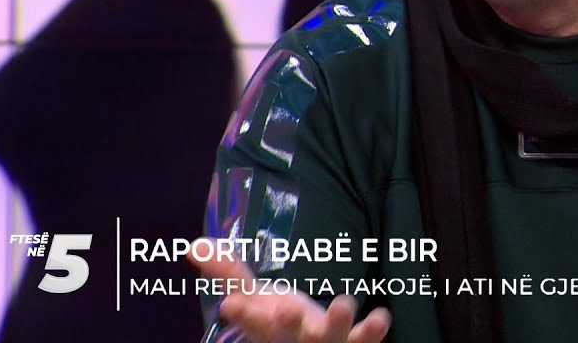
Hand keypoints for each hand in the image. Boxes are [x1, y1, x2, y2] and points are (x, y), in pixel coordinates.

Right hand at [188, 244, 391, 342]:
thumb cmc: (280, 324)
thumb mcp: (254, 299)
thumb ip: (228, 272)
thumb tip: (195, 245)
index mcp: (266, 328)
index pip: (250, 320)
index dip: (243, 313)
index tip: (231, 305)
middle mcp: (292, 340)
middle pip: (284, 338)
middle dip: (284, 327)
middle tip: (284, 311)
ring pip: (328, 338)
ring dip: (336, 323)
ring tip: (343, 302)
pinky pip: (364, 341)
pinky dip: (373, 331)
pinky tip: (382, 316)